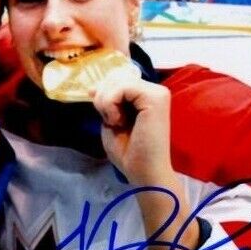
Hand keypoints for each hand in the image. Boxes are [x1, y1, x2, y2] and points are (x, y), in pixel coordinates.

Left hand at [91, 71, 173, 185]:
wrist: (143, 172)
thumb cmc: (128, 152)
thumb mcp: (110, 120)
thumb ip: (105, 101)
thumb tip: (93, 86)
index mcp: (144, 95)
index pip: (116, 78)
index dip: (102, 91)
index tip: (103, 113)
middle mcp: (154, 90)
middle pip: (115, 76)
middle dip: (102, 98)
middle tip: (111, 121)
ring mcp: (157, 92)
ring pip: (117, 80)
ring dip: (106, 102)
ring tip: (116, 122)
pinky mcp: (156, 97)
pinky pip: (123, 87)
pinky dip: (111, 104)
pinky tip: (118, 121)